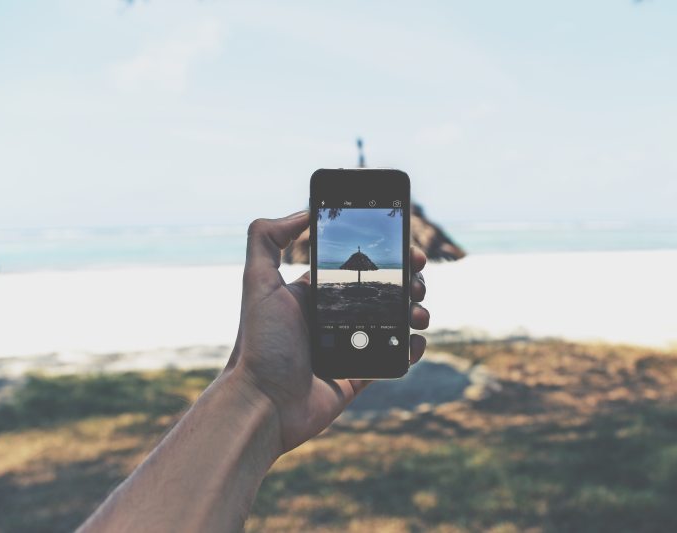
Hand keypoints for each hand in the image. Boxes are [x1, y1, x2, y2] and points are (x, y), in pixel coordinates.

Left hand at [224, 210, 429, 453]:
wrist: (264, 404)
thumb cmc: (261, 343)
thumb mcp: (258, 282)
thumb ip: (268, 239)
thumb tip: (303, 211)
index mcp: (315, 294)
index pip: (357, 267)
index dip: (384, 256)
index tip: (406, 248)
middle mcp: (333, 317)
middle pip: (381, 292)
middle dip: (406, 282)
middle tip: (417, 280)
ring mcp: (349, 347)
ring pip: (393, 323)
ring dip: (414, 313)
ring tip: (418, 313)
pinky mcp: (359, 375)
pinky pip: (393, 358)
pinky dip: (410, 349)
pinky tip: (416, 341)